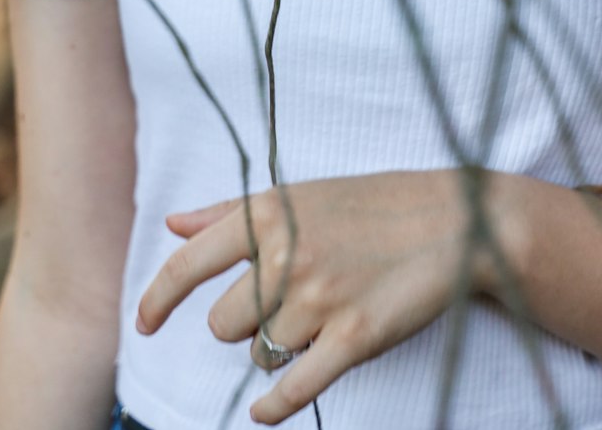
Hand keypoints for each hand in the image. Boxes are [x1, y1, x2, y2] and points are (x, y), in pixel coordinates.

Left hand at [136, 169, 504, 424]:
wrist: (457, 220)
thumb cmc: (376, 204)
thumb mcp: (302, 194)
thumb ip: (232, 210)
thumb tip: (174, 223)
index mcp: (269, 215)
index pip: (188, 264)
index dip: (157, 300)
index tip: (144, 325)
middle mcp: (286, 256)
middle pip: (222, 324)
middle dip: (244, 324)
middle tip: (283, 304)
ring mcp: (319, 298)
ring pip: (260, 353)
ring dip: (277, 348)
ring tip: (316, 319)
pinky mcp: (353, 338)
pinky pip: (293, 389)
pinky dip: (273, 407)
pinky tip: (265, 411)